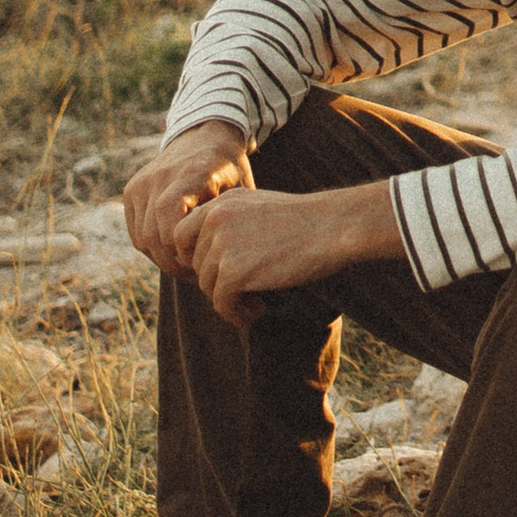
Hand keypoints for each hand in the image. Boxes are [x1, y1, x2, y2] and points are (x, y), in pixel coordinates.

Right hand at [123, 123, 252, 273]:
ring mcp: (142, 182)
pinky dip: (152, 248)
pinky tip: (173, 254)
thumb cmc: (228, 169)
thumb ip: (231, 220)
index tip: (205, 262)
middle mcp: (161, 176)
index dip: (184, 253)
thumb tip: (232, 263)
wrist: (204, 136)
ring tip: (186, 267)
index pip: (172, 226)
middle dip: (175, 263)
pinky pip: (136, 231)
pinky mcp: (132, 189)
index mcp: (192, 174)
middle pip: (155, 236)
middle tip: (197, 276)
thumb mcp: (240, 189)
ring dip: (163, 259)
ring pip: (143, 238)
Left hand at [172, 180, 405, 328]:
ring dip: (228, 300)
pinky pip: (221, 303)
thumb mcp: (262, 210)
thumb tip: (212, 259)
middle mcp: (215, 220)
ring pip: (207, 286)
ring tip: (254, 304)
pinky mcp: (232, 272)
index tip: (221, 273)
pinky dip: (236, 314)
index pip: (182, 235)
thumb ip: (233, 226)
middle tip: (245, 292)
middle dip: (217, 282)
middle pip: (196, 264)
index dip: (196, 258)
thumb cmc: (309, 221)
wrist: (334, 227)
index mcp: (222, 203)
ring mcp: (221, 245)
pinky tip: (257, 311)